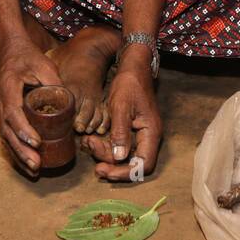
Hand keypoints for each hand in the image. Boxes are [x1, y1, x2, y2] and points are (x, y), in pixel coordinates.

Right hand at [0, 36, 61, 175]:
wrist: (9, 49)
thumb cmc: (28, 56)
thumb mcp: (44, 65)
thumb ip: (55, 83)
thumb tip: (69, 105)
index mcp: (8, 87)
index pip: (13, 113)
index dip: (23, 129)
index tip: (37, 142)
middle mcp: (0, 101)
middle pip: (6, 131)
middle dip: (21, 150)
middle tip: (36, 165)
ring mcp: (0, 108)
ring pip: (5, 136)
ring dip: (18, 155)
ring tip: (34, 169)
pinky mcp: (4, 113)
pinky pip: (7, 134)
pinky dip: (16, 149)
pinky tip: (27, 162)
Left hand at [84, 50, 161, 181]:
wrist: (132, 67)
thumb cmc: (130, 83)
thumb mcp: (122, 106)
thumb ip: (120, 132)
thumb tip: (118, 158)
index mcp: (151, 132)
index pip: (143, 164)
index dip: (125, 173)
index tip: (104, 170)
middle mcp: (147, 137)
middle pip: (131, 162)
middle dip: (109, 162)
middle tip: (90, 150)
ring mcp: (138, 134)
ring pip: (122, 155)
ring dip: (104, 152)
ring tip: (88, 141)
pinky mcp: (129, 130)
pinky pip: (117, 145)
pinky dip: (104, 144)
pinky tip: (91, 139)